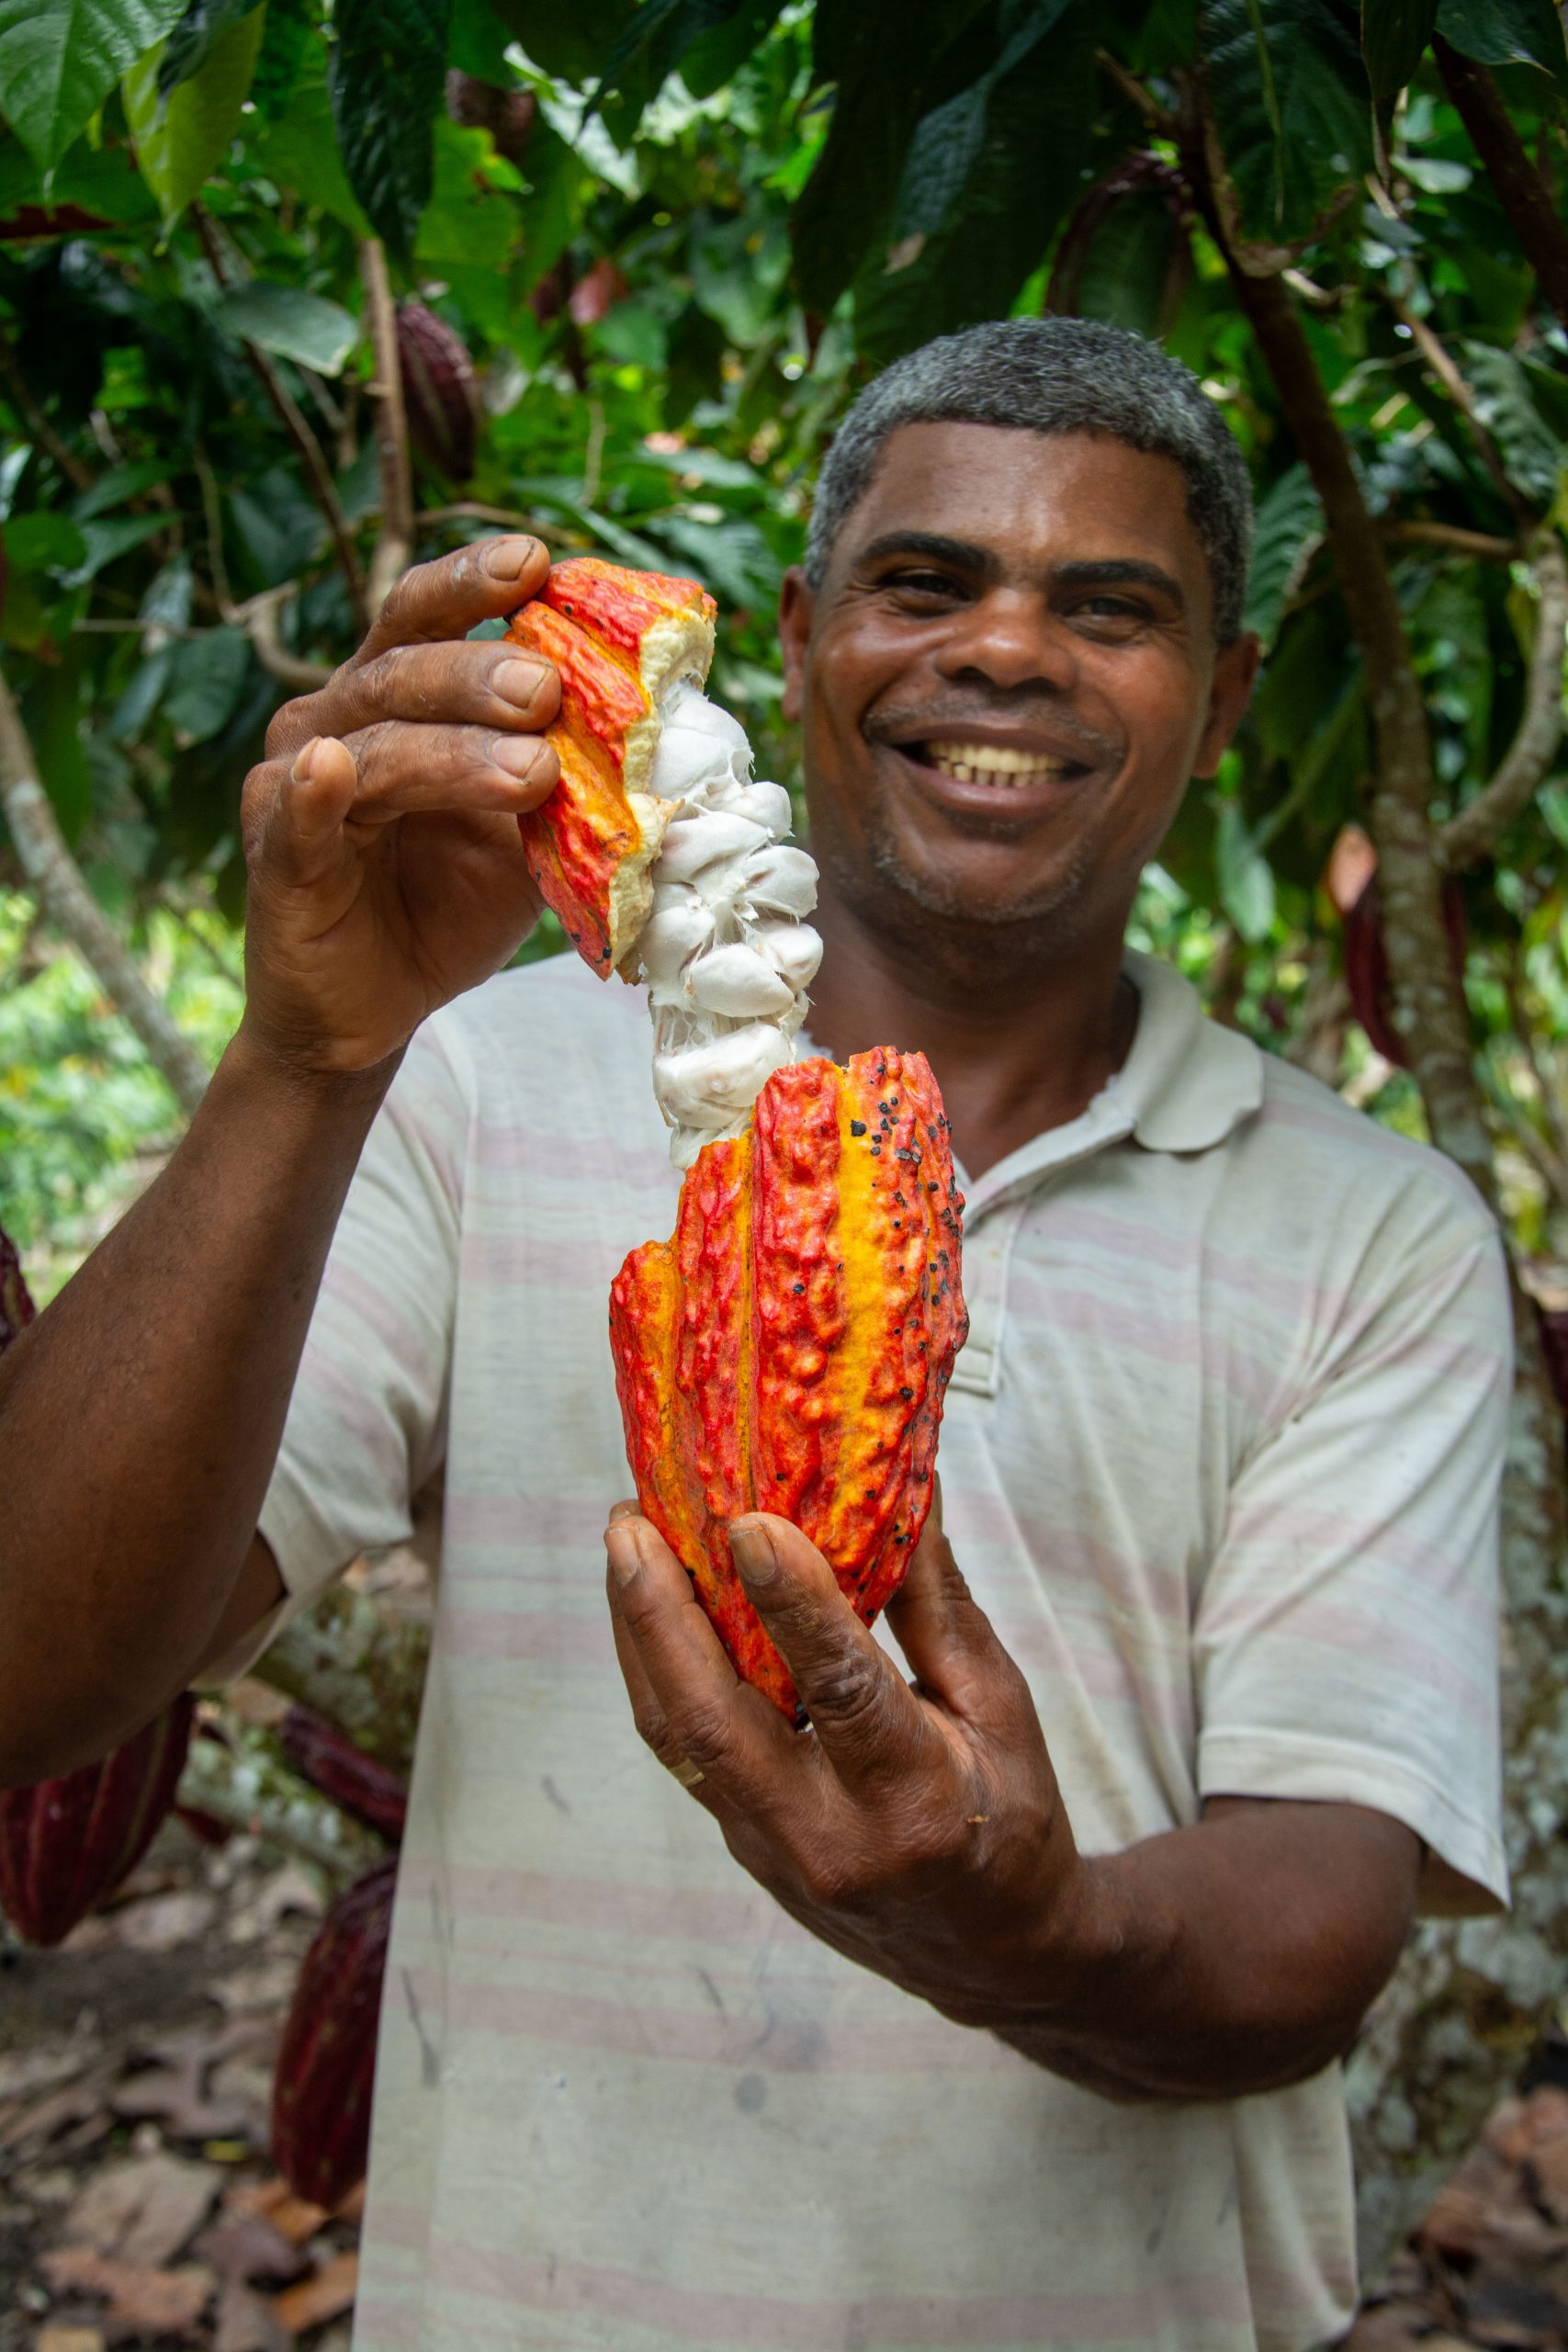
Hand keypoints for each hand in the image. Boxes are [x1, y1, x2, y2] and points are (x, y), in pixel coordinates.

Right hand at [239, 535, 561, 1075]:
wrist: (377, 1010)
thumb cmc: (449, 905)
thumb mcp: (526, 835)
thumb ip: (564, 777)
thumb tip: (654, 729)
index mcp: (394, 696)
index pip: (426, 614)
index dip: (475, 582)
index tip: (538, 561)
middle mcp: (336, 719)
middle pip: (403, 668)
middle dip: (481, 672)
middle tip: (550, 688)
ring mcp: (294, 783)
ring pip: (373, 745)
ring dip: (451, 751)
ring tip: (529, 769)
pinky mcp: (275, 855)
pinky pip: (297, 817)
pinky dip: (315, 792)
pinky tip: (333, 767)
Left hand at [604, 1502, 1095, 2029]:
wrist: (990, 1956)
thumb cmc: (1012, 1815)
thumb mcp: (1000, 1706)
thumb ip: (939, 1602)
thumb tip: (907, 1483)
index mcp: (917, 1802)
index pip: (841, 1692)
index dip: (791, 1602)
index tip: (748, 1519)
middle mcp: (830, 1838)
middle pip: (715, 1725)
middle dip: (659, 1615)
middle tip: (630, 1519)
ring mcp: (772, 1852)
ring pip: (678, 1740)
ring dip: (639, 1634)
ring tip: (626, 1541)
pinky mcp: (742, 1845)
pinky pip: (686, 1752)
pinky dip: (661, 1669)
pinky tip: (653, 1602)